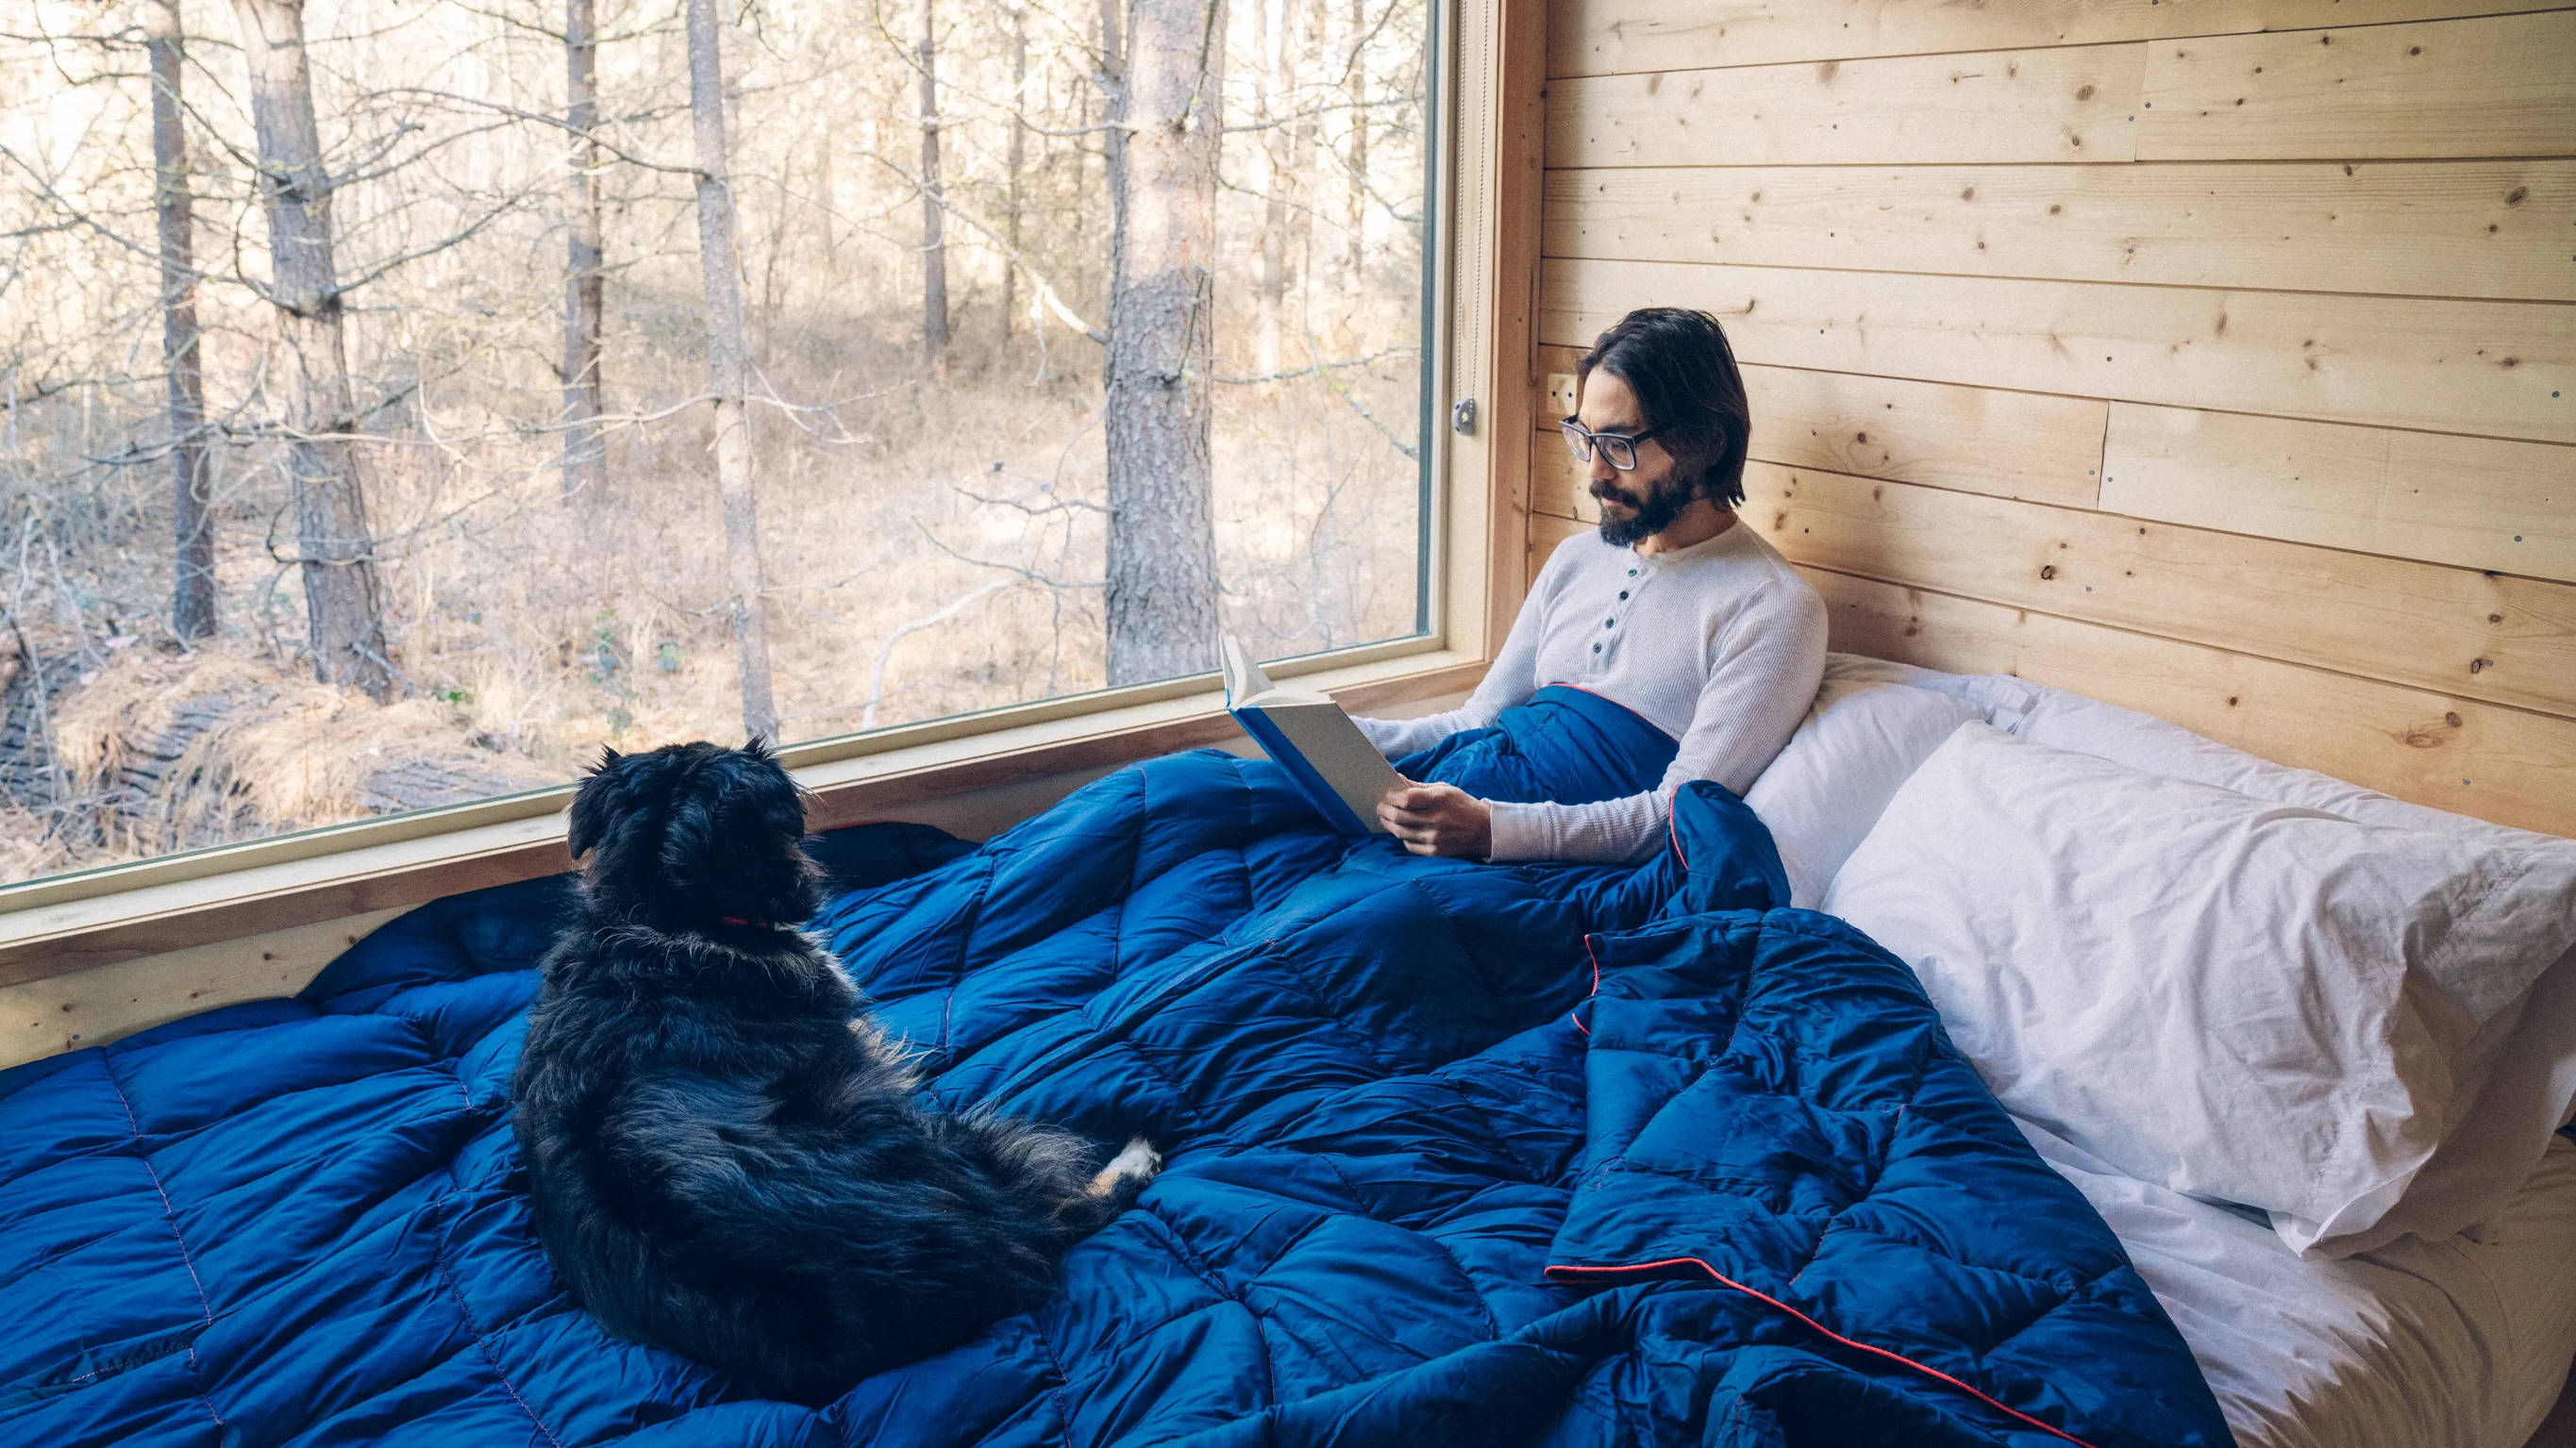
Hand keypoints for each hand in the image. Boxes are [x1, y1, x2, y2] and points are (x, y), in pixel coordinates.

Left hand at [1377, 779, 1492, 858]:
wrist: (1486, 831)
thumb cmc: (1463, 806)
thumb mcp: (1445, 789)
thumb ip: (1419, 787)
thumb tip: (1396, 779)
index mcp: (1440, 800)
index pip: (1407, 799)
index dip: (1392, 796)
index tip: (1386, 794)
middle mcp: (1437, 820)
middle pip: (1399, 817)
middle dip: (1384, 810)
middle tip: (1380, 807)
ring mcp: (1436, 838)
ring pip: (1400, 833)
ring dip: (1389, 824)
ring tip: (1386, 818)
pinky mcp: (1436, 852)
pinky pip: (1410, 845)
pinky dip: (1402, 837)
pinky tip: (1402, 830)